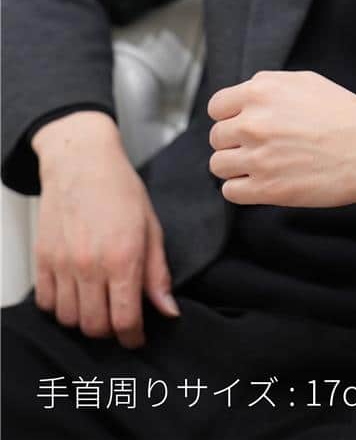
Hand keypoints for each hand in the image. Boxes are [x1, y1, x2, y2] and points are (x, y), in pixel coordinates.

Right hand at [31, 111, 179, 347]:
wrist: (82, 163)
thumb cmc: (121, 190)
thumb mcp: (152, 228)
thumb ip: (157, 274)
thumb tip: (168, 310)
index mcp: (123, 257)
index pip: (125, 319)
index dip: (133, 337)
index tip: (138, 338)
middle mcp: (89, 265)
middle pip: (95, 326)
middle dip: (111, 332)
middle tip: (121, 321)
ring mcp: (61, 264)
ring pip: (69, 319)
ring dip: (85, 321)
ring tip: (100, 306)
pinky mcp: (41, 259)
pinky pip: (45, 302)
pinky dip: (60, 308)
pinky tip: (76, 295)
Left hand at [207, 70, 355, 206]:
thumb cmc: (347, 116)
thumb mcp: (306, 82)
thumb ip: (268, 86)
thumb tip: (245, 99)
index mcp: (260, 92)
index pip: (217, 107)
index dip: (230, 116)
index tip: (242, 125)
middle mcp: (252, 123)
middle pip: (217, 137)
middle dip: (234, 142)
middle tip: (259, 147)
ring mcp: (257, 157)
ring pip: (218, 165)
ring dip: (236, 167)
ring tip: (261, 167)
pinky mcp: (266, 189)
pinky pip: (230, 192)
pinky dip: (242, 189)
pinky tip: (262, 183)